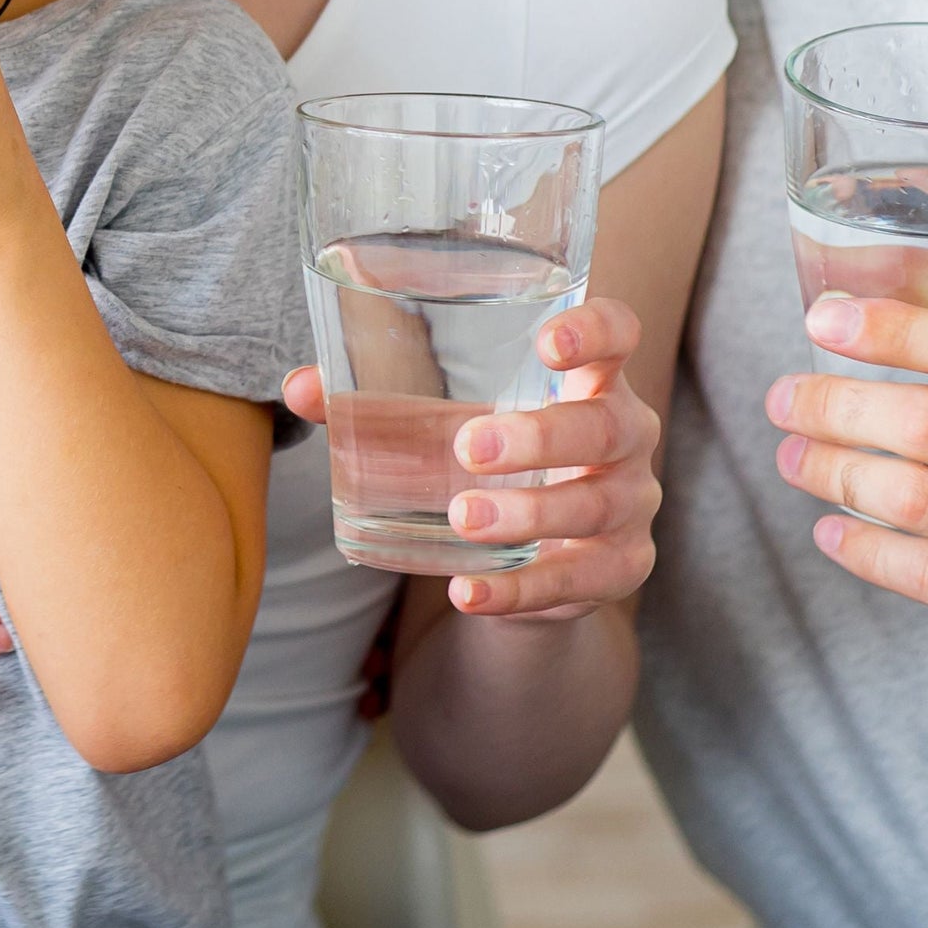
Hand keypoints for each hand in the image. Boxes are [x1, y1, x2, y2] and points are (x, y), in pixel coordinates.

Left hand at [283, 297, 659, 619]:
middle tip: (469, 445)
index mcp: (590, 379)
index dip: (594, 331)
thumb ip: (377, 401)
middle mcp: (626, 438)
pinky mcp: (617, 570)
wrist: (539, 555)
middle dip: (540, 435)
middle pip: (604, 426)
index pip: (617, 336)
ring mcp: (629, 507)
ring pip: (594, 506)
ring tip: (462, 516)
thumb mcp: (449, 424)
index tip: (547, 340)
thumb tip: (298, 387)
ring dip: (528, 513)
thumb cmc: (495, 460)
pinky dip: (519, 591)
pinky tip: (469, 595)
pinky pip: (575, 583)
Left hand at [772, 293, 927, 777]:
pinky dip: (862, 548)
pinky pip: (923, 574)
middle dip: (837, 405)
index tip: (826, 320)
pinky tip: (831, 528)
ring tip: (793, 455)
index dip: (895, 328)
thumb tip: (919, 280)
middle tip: (786, 396)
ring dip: (832, 472)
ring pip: (914, 500)